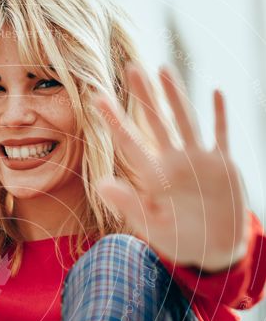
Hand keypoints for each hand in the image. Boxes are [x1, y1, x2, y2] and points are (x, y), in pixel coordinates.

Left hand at [92, 63, 247, 271]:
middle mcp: (174, 163)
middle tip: (131, 67)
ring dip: (176, 95)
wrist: (215, 253)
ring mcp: (199, 162)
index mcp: (154, 178)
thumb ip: (128, 204)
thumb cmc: (180, 242)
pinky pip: (220, 135)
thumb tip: (100, 184)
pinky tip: (215, 92)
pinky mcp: (223, 166)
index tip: (96, 99)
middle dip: (144, 96)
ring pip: (186, 121)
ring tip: (163, 68)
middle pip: (156, 122)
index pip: (130, 143)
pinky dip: (219, 115)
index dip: (114, 121)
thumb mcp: (152, 227)